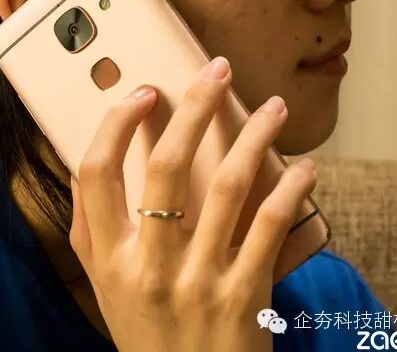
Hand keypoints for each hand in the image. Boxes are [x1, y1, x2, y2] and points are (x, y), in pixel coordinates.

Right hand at [69, 56, 316, 351]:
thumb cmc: (146, 333)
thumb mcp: (105, 286)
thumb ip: (93, 231)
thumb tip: (95, 163)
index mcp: (108, 259)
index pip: (95, 173)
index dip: (116, 124)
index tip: (143, 92)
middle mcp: (148, 265)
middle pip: (167, 165)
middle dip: (194, 106)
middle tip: (217, 70)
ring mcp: (198, 280)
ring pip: (228, 186)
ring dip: (254, 136)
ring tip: (274, 108)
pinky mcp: (244, 294)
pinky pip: (270, 225)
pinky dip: (290, 188)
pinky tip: (304, 167)